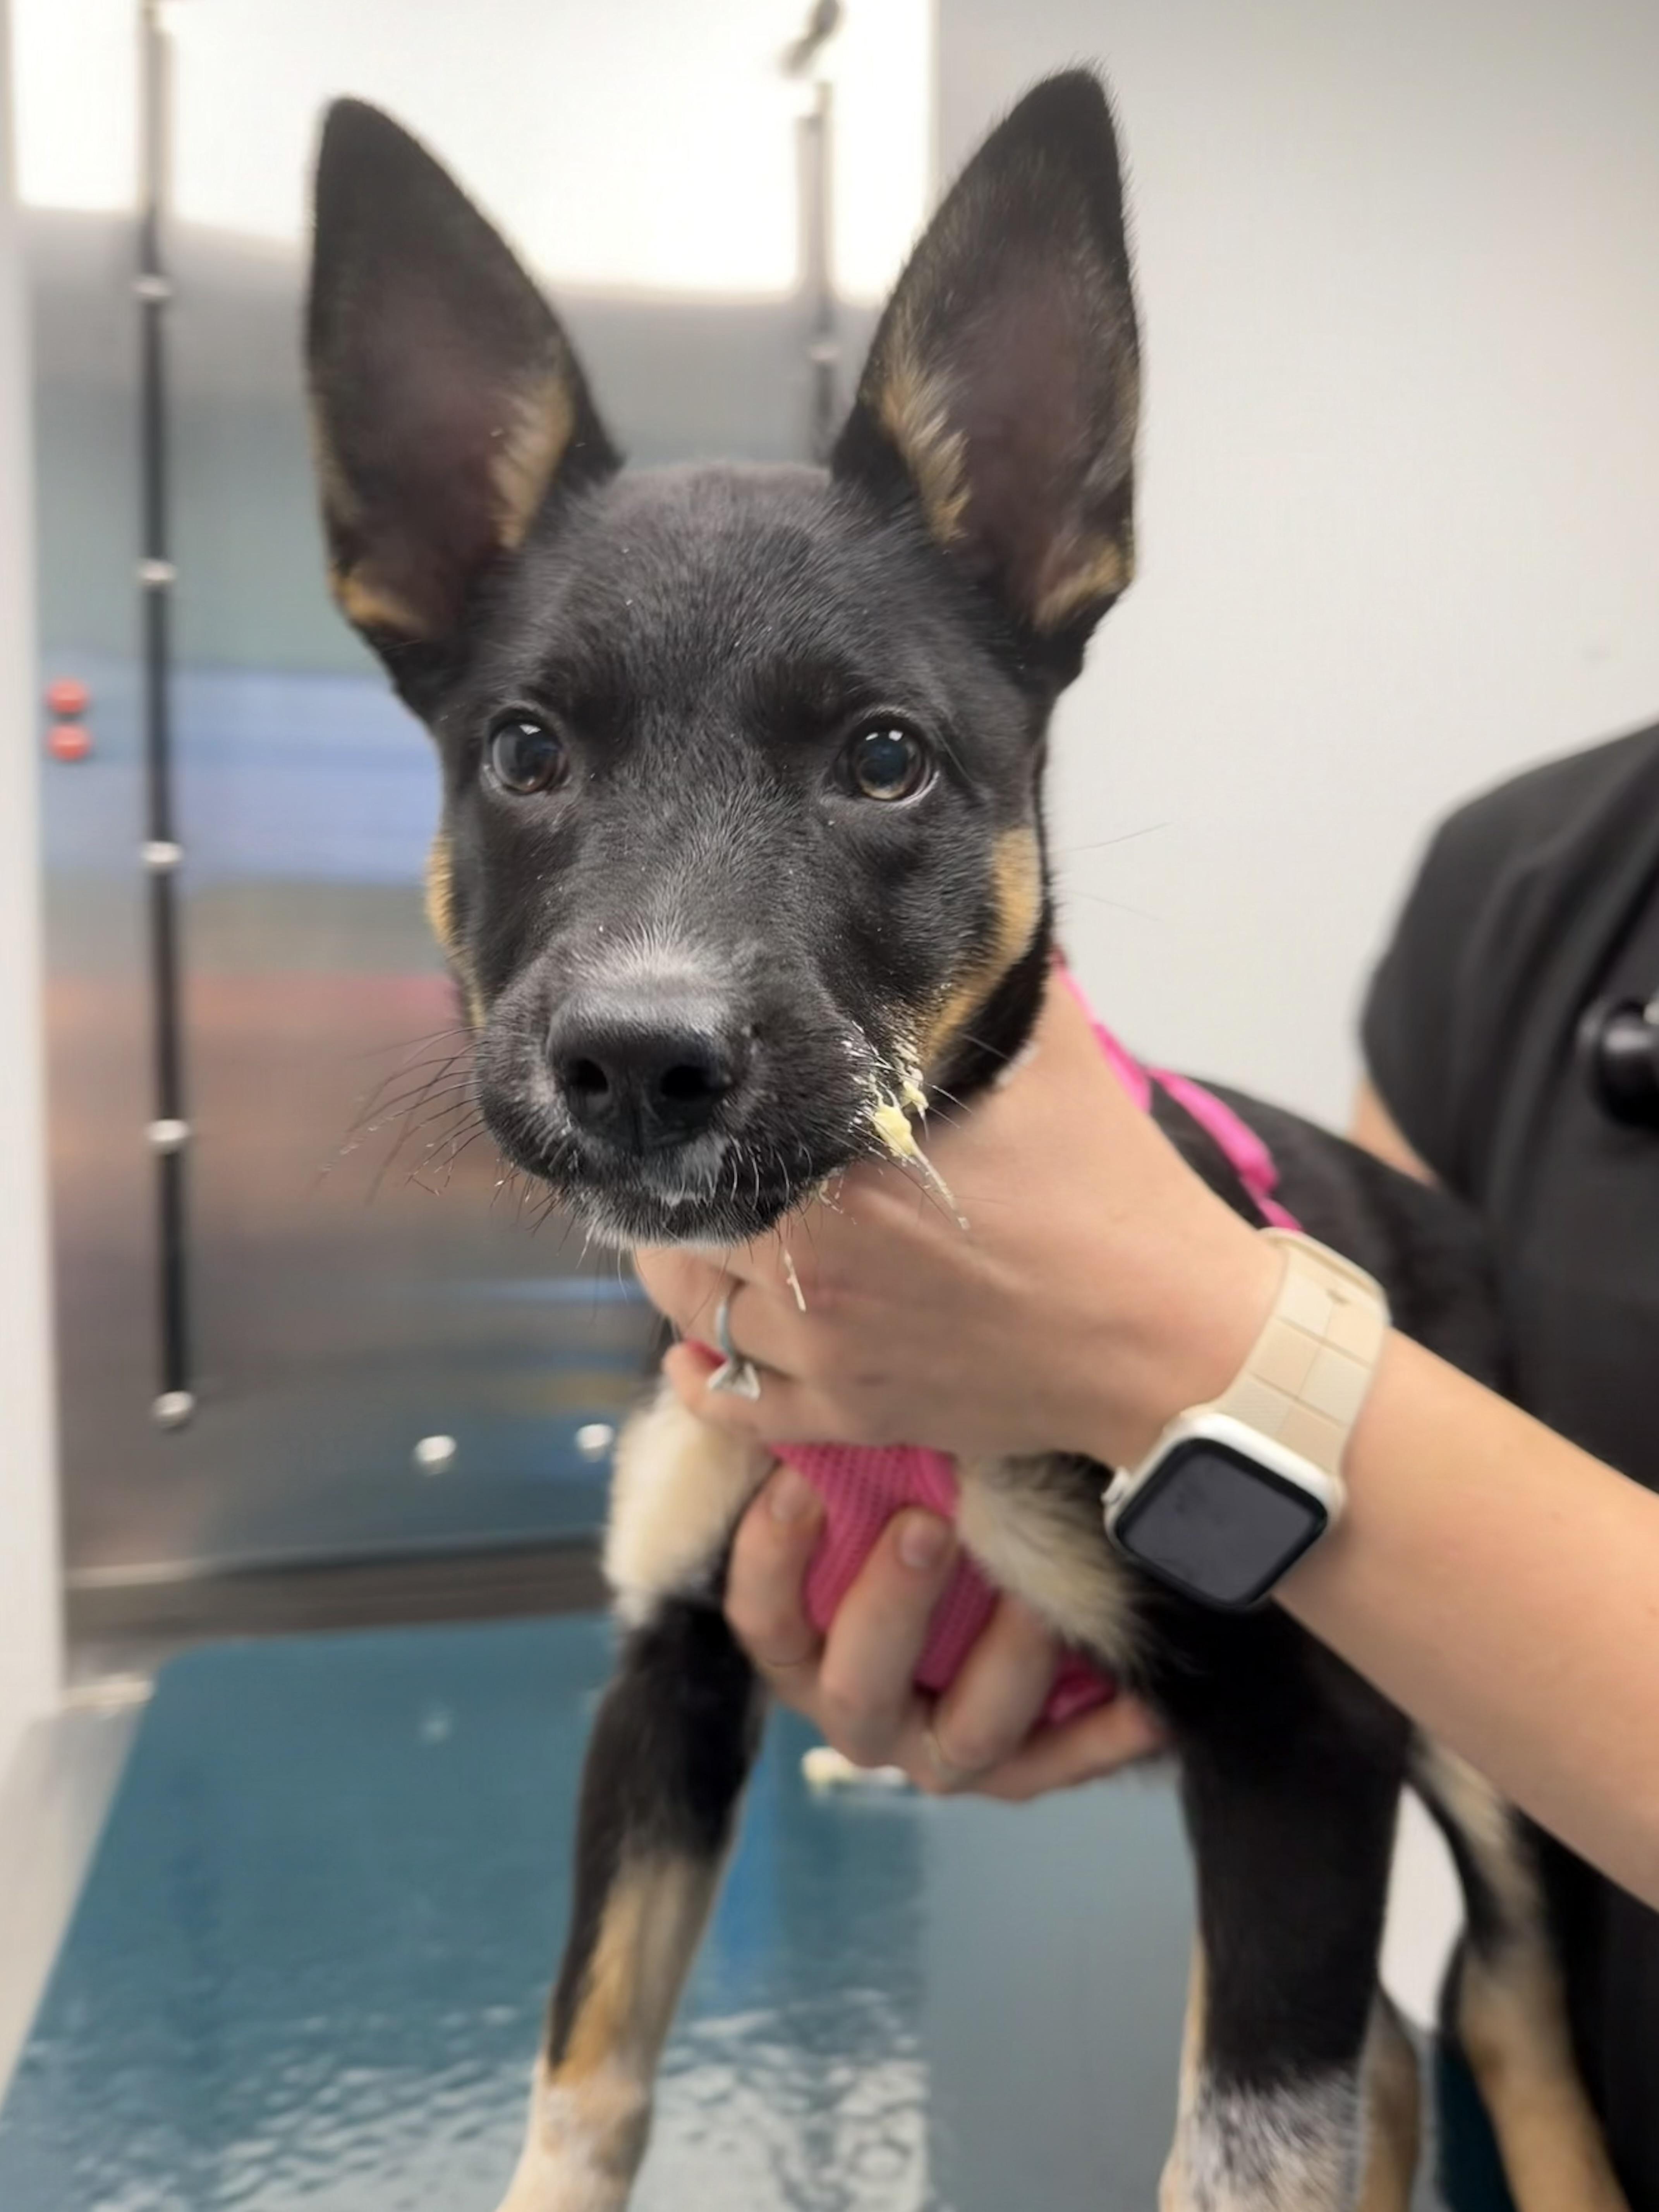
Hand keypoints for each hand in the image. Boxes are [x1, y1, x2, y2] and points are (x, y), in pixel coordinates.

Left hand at [637, 973, 1279, 1469]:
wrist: (1168, 1333)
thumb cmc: (1106, 1186)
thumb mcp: (1043, 1051)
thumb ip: (970, 984)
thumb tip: (938, 906)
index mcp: (844, 1174)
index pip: (715, 1146)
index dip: (696, 1126)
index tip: (697, 1108)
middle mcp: (816, 1269)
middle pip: (688, 1236)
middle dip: (682, 1204)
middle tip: (693, 1177)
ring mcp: (830, 1353)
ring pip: (700, 1320)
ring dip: (688, 1286)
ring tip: (701, 1251)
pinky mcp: (856, 1417)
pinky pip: (740, 1409)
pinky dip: (706, 1382)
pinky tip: (696, 1357)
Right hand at [726, 1461, 1165, 1798]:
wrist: (983, 1595)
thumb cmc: (903, 1514)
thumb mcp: (864, 1487)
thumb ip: (830, 1452)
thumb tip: (755, 1370)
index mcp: (804, 1649)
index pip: (764, 1621)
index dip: (773, 1558)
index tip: (803, 1481)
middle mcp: (862, 1710)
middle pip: (856, 1688)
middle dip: (891, 1606)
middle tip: (926, 1525)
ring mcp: (941, 1748)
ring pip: (962, 1737)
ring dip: (1003, 1664)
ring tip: (1040, 1600)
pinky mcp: (1020, 1768)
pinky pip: (1062, 1764)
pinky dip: (1104, 1735)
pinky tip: (1144, 1702)